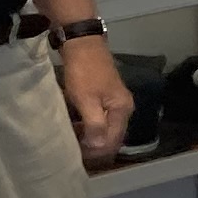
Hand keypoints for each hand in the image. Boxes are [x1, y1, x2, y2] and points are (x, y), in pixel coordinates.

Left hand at [58, 34, 132, 163]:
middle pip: (112, 136)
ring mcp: (116, 101)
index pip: (113, 141)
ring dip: (91, 136)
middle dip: (95, 145)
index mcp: (122, 109)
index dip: (96, 152)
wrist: (82, 43)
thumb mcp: (87, 101)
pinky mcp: (106, 95)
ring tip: (73, 140)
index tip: (77, 155)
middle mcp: (124, 107)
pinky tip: (77, 126)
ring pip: (105, 127)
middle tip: (74, 150)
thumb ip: (95, 125)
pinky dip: (90, 125)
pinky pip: (100, 118)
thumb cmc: (84, 73)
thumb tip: (99, 147)